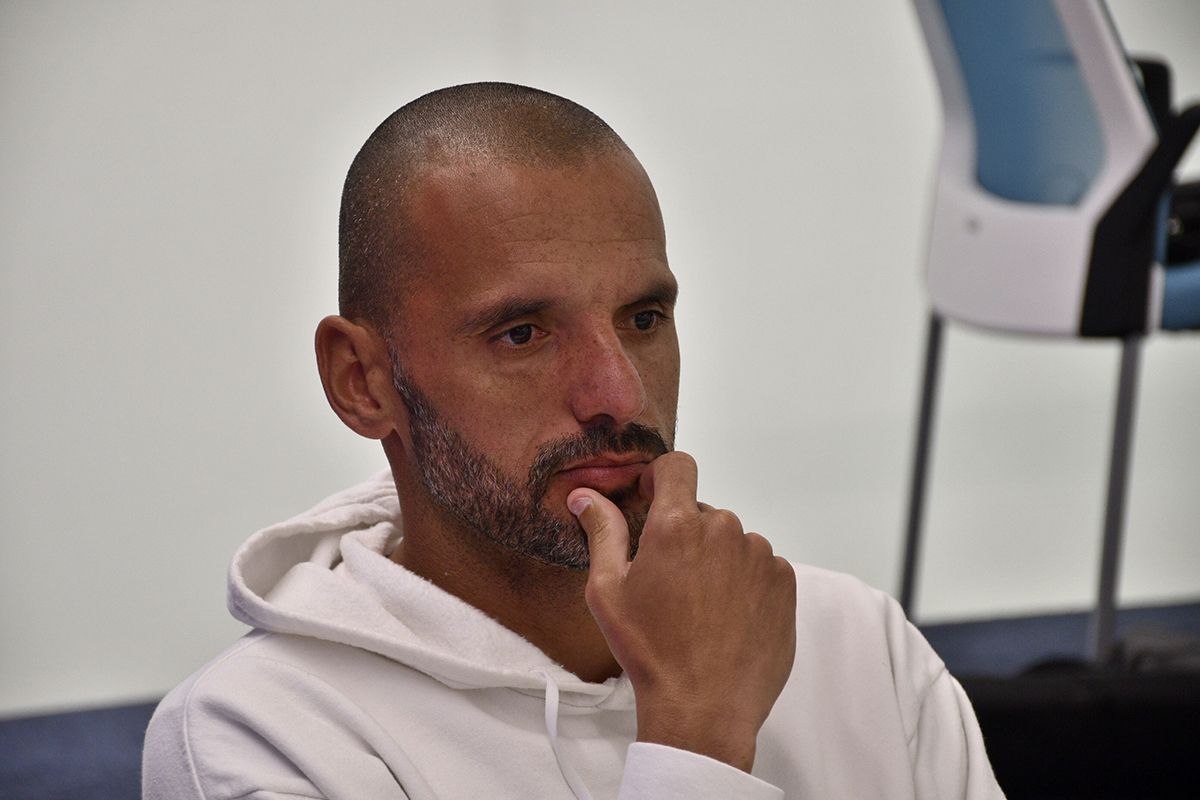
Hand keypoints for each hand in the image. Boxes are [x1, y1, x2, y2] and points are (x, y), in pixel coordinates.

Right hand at [567, 451, 795, 772]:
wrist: (704, 707)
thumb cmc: (650, 652)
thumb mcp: (608, 592)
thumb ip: (602, 533)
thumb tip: (586, 496)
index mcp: (676, 525)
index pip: (678, 465)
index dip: (662, 478)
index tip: (653, 500)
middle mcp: (723, 529)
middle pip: (702, 512)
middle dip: (686, 536)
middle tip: (671, 583)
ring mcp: (759, 554)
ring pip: (733, 541)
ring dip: (717, 560)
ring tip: (702, 608)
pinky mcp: (784, 581)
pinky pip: (761, 565)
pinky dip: (745, 582)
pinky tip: (727, 617)